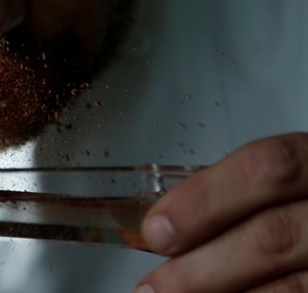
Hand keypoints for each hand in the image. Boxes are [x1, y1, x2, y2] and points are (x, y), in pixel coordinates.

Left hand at [136, 133, 307, 292]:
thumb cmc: (302, 201)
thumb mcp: (285, 182)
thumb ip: (237, 196)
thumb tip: (164, 228)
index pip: (267, 168)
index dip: (206, 199)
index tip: (157, 230)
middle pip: (273, 235)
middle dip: (203, 266)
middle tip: (155, 286)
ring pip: (292, 287)